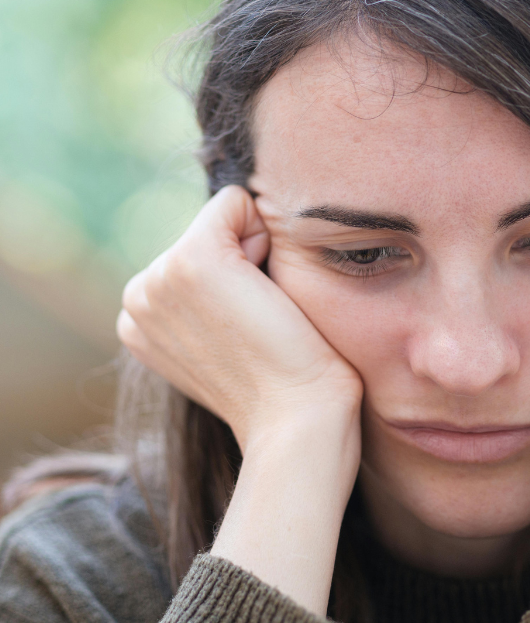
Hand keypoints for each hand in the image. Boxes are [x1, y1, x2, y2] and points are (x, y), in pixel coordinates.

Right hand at [118, 185, 363, 613]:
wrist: (296, 420)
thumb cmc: (286, 387)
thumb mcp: (231, 339)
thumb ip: (215, 302)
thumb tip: (243, 258)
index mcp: (140, 319)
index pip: (197, 255)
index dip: (241, 281)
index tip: (252, 331)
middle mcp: (138, 296)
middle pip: (211, 232)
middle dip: (247, 263)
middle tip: (263, 326)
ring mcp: (159, 278)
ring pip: (226, 219)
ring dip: (259, 257)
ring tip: (265, 317)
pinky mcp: (193, 262)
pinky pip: (235, 202)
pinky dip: (265, 234)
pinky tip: (269, 293)